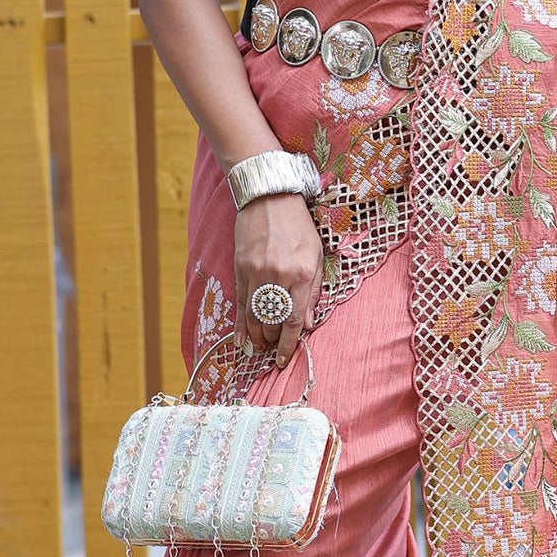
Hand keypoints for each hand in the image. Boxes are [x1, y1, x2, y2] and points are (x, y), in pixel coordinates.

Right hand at [234, 193, 323, 364]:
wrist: (269, 197)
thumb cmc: (298, 226)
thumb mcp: (316, 255)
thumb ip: (314, 290)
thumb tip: (308, 324)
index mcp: (300, 274)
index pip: (294, 319)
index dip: (288, 343)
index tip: (284, 359)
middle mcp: (277, 276)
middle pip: (272, 321)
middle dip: (272, 341)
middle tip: (273, 350)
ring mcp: (255, 273)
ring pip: (253, 316)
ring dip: (257, 337)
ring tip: (260, 347)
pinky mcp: (240, 269)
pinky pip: (239, 304)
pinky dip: (239, 325)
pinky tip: (241, 340)